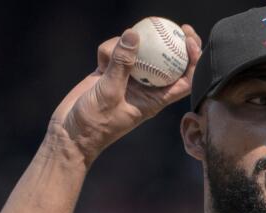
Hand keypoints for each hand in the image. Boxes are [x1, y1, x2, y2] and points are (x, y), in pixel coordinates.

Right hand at [46, 24, 201, 165]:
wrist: (71, 133)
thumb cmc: (95, 123)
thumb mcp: (109, 92)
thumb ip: (121, 64)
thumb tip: (134, 34)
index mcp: (155, 99)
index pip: (185, 80)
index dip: (194, 61)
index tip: (189, 40)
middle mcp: (145, 88)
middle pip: (167, 62)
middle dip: (174, 43)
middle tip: (176, 26)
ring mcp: (128, 79)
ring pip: (137, 52)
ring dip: (125, 46)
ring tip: (109, 57)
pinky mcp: (110, 72)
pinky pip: (115, 52)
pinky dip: (108, 50)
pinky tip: (99, 60)